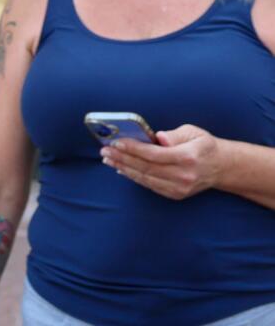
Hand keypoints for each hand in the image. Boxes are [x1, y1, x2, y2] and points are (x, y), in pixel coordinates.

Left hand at [102, 124, 223, 199]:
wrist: (221, 168)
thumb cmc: (203, 145)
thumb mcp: (193, 132)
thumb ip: (175, 134)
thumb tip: (159, 137)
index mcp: (188, 157)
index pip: (154, 154)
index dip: (133, 149)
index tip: (116, 142)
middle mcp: (184, 175)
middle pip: (146, 167)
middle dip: (122, 158)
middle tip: (105, 150)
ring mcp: (180, 187)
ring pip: (146, 178)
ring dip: (123, 168)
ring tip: (108, 158)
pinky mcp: (176, 194)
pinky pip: (150, 185)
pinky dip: (134, 177)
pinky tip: (121, 169)